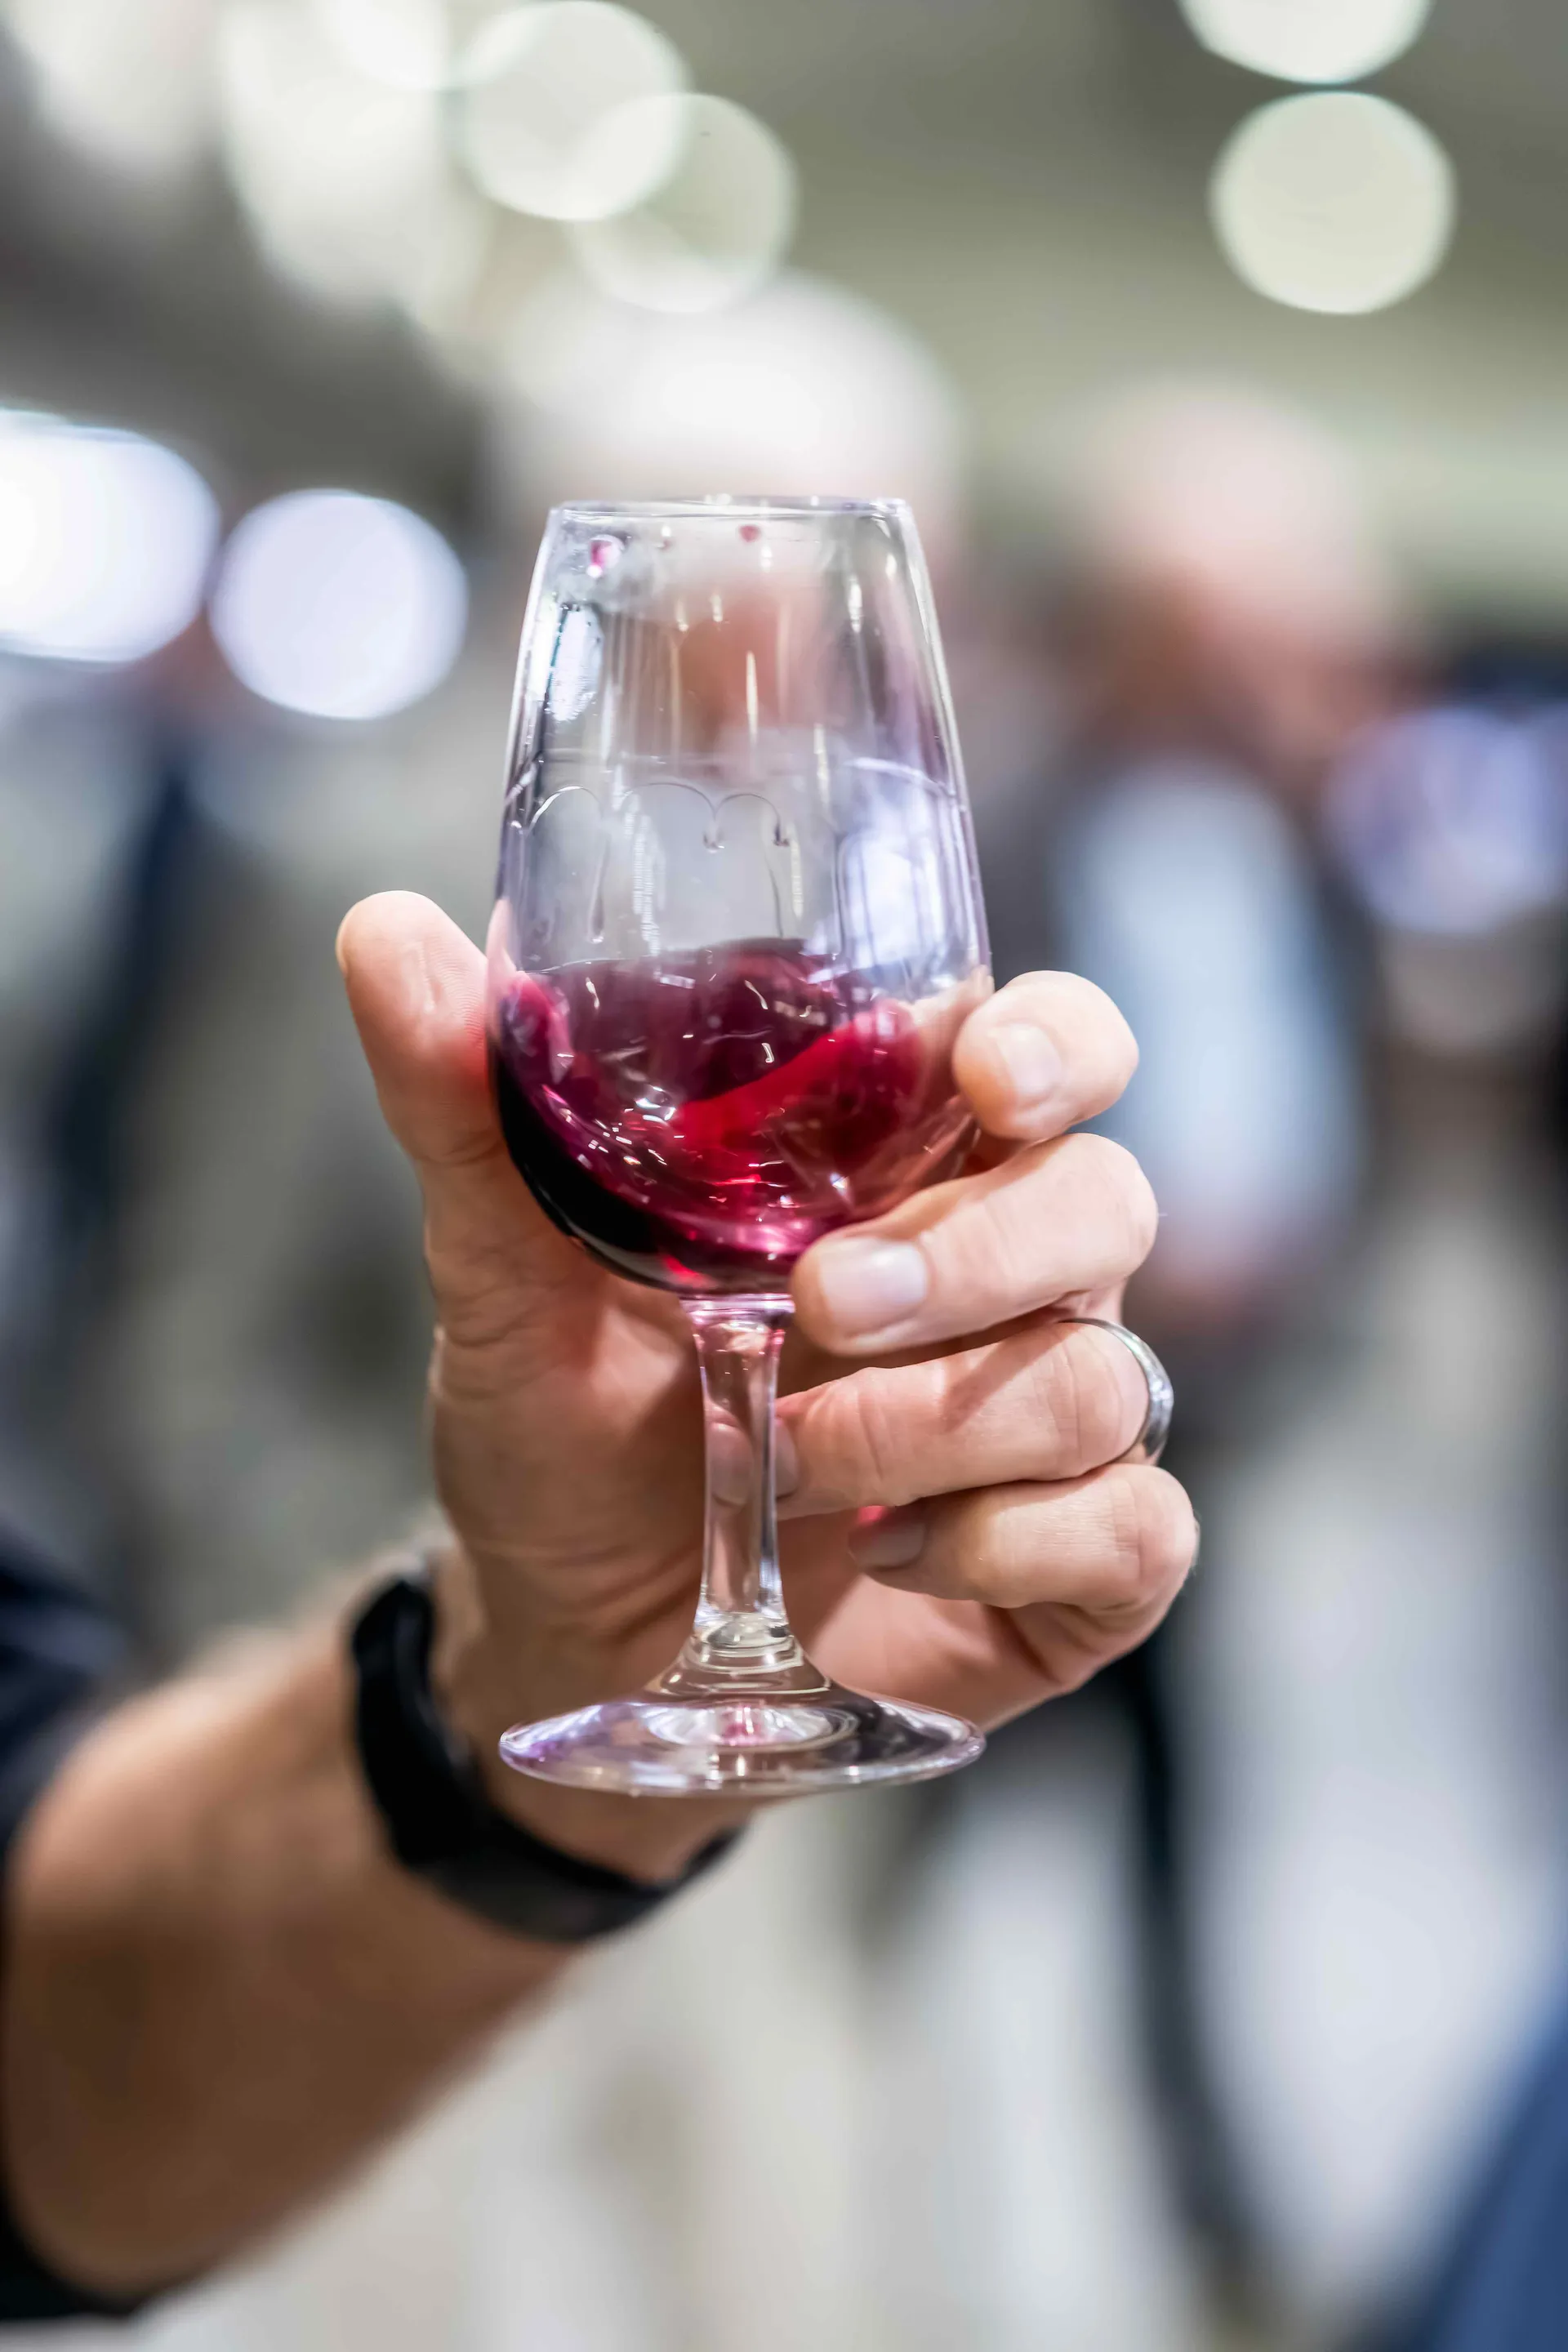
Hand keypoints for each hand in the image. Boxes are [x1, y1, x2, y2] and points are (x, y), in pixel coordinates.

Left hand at [338, 894, 1195, 1875]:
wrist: (564, 1640)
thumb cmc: (562, 1435)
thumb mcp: (501, 1280)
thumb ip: (468, 1111)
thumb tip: (383, 930)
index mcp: (907, 1175)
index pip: (1059, 1054)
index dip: (1061, 1045)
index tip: (989, 1073)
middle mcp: (1007, 1282)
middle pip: (1105, 1203)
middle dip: (975, 1255)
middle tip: (821, 1308)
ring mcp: (1055, 1426)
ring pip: (1103, 1377)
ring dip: (936, 1426)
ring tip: (780, 1467)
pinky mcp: (1076, 1570)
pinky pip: (1136, 1529)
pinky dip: (1010, 1545)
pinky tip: (884, 1559)